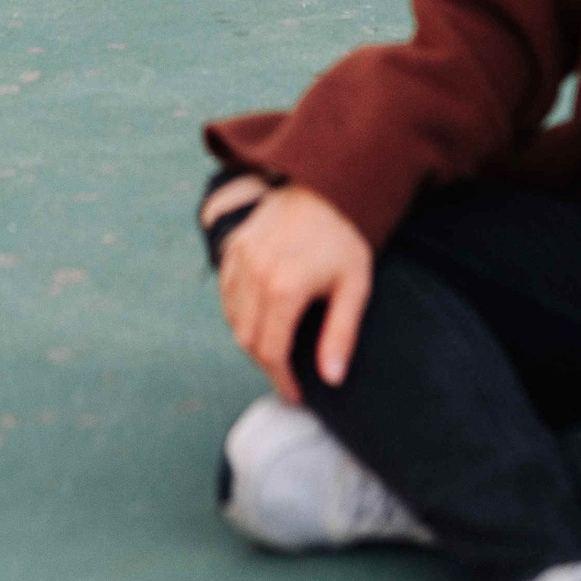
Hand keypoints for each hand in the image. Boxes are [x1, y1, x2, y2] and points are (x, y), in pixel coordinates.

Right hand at [214, 184, 373, 403]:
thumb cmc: (345, 238)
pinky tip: (259, 319)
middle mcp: (254, 273)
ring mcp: (239, 257)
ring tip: (276, 349)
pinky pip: (225, 293)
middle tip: (287, 376)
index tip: (295, 396)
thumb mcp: (354, 287)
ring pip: (233, 318)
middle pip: (248, 339)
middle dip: (266, 365)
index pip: (271, 351)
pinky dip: (237, 313)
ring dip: (250, 340)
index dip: (282, 380)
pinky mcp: (233, 246)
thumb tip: (332, 378)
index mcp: (284, 287)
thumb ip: (341, 334)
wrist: (326, 184)